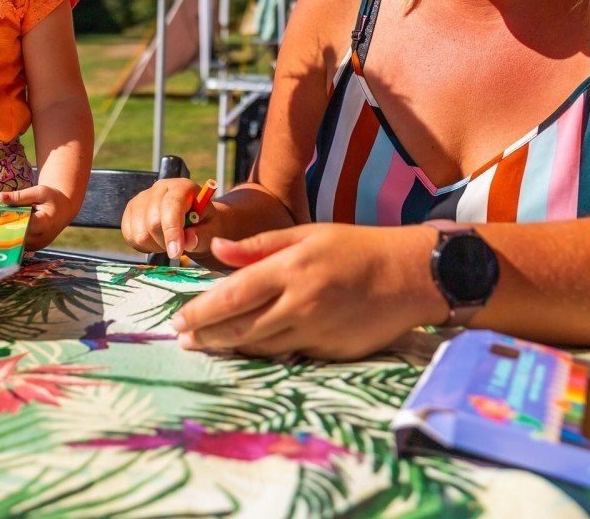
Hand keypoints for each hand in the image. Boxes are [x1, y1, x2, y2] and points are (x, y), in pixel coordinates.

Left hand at [0, 184, 76, 251]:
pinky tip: (10, 227)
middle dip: (7, 226)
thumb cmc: (52, 199)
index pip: (22, 225)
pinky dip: (13, 236)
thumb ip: (20, 196)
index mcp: (45, 224)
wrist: (64, 210)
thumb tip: (1, 196)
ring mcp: (38, 245)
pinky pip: (19, 243)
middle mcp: (41, 238)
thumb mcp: (39, 192)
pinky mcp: (35, 248)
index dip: (10, 220)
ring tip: (2, 222)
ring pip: (16, 241)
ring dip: (9, 232)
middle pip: (17, 235)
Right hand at [120, 178, 222, 260]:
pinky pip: (130, 236)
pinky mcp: (130, 210)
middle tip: (178, 247)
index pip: (171, 206)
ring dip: (155, 246)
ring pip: (140, 233)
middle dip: (165, 242)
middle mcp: (160, 188)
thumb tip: (188, 240)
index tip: (176, 253)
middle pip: (153, 222)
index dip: (172, 231)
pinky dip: (143, 246)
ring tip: (168, 242)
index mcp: (183, 187)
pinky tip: (156, 241)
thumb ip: (202, 236)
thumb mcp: (211, 230)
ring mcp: (142, 198)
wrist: (193, 220)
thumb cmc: (204, 224)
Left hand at [171, 222, 446, 360]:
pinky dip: (264, 352)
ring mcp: (317, 331)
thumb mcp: (308, 234)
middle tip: (184, 339)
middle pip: (241, 328)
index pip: (233, 295)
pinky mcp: (332, 351)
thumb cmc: (357, 248)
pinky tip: (247, 349)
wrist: (411, 276)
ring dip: (230, 348)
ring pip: (261, 347)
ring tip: (207, 345)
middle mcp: (300, 303)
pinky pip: (289, 354)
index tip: (179, 320)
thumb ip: (259, 246)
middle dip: (207, 336)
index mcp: (291, 269)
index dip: (201, 311)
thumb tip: (218, 248)